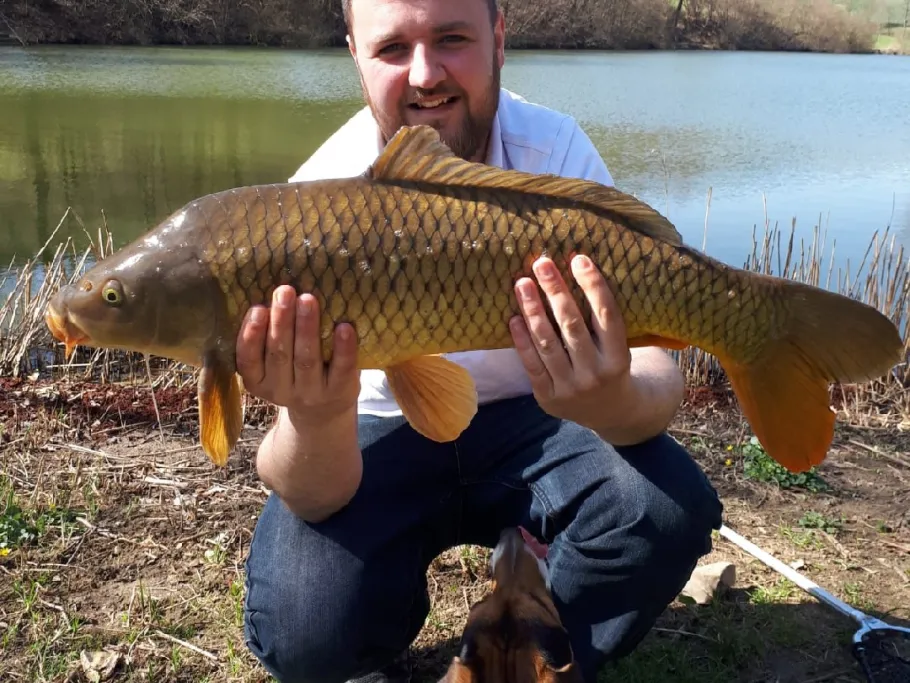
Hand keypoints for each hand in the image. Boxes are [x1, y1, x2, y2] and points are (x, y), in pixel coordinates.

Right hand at [236, 285, 359, 427]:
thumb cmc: (294, 373)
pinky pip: (342, 369)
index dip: (251, 335)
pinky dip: (343, 348)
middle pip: (279, 355)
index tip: (257, 308)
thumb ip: (268, 338)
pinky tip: (345, 327)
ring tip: (308, 299)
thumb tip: (273, 293)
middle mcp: (282, 390)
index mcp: (258, 381)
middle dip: (282, 321)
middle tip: (285, 291)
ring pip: (307, 359)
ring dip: (307, 328)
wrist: (324, 411)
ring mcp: (311, 393)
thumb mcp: (273, 364)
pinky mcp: (340, 391)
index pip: (248, 360)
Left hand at [508, 254, 632, 431]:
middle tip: (541, 263)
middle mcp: (595, 374)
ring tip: (522, 284)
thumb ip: (601, 320)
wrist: (612, 413)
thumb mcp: (618, 348)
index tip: (579, 258)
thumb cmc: (612, 367)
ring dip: (533, 310)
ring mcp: (570, 388)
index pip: (606, 315)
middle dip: (555, 291)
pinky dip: (521, 341)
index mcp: (618, 358)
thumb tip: (577, 269)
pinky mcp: (548, 398)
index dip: (593, 286)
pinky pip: (532, 365)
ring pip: (548, 343)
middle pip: (572, 326)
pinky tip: (513, 318)